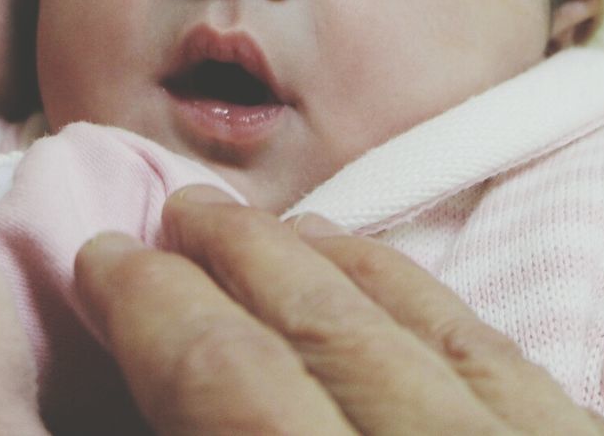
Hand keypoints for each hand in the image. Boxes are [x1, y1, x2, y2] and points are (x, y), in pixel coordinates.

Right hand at [74, 185, 603, 434]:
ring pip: (422, 325)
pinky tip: (380, 273)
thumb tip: (132, 392)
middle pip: (329, 334)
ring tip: (259, 225)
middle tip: (169, 211)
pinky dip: (422, 297)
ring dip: (327, 265)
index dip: (155, 313)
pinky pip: (500, 350)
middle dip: (236, 262)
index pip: (236, 383)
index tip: (104, 259)